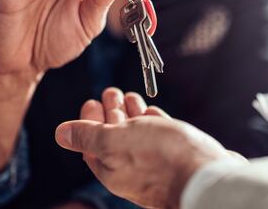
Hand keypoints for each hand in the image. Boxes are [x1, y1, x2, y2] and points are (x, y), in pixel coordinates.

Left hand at [55, 88, 246, 208]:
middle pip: (114, 137)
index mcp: (111, 168)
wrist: (207, 176)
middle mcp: (131, 168)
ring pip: (137, 135)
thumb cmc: (160, 158)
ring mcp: (155, 163)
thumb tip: (60, 134)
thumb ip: (88, 136)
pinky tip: (151, 111)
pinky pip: (158, 137)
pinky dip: (152, 122)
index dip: (88, 121)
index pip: (91, 143)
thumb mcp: (115, 142)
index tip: (91, 101)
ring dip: (131, 113)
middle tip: (110, 91)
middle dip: (111, 112)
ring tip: (129, 96)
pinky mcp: (176, 156)